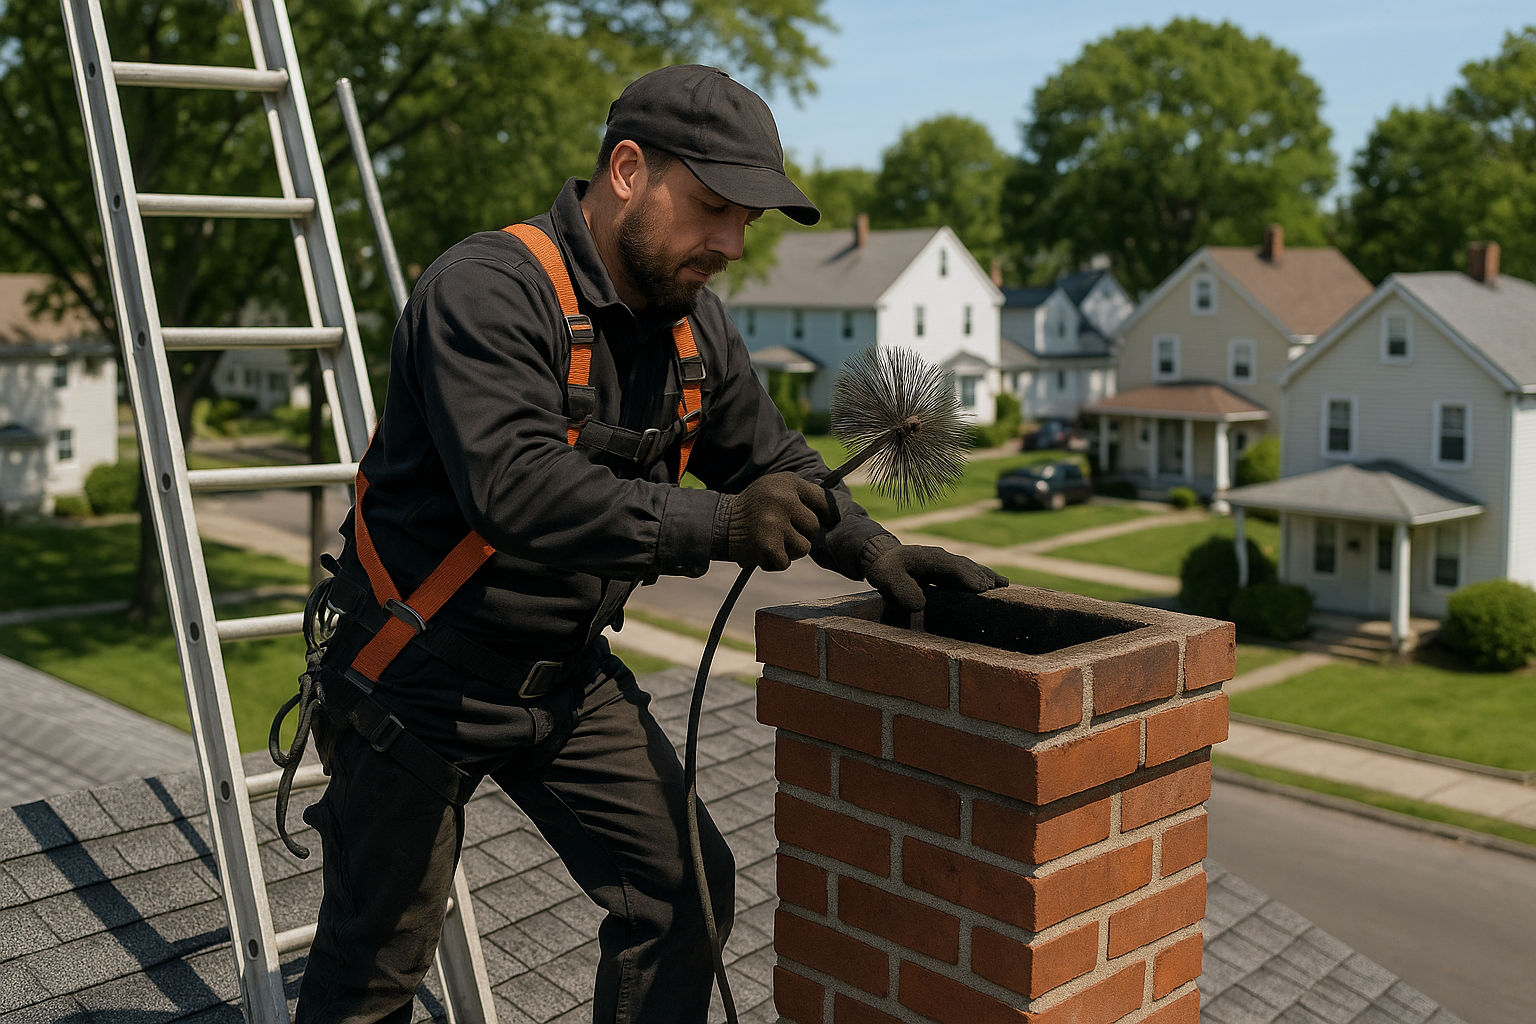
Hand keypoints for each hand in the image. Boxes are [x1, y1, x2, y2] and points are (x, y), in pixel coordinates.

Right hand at [727, 473, 834, 570]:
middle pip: (813, 527)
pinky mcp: (768, 544)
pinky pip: (785, 562)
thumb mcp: (775, 488)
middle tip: (784, 532)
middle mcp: (782, 500)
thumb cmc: (755, 507)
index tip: (828, 520)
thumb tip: (833, 511)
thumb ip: (802, 494)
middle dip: (802, 534)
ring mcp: (775, 522)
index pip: (821, 499)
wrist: (720, 523)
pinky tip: (763, 552)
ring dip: (790, 550)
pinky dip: (775, 562)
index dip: (827, 513)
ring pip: (803, 547)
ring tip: (773, 541)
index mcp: (787, 483)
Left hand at [865, 543, 1008, 612]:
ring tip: (1004, 587)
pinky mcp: (953, 570)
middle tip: (997, 594)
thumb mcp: (887, 579)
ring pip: (973, 569)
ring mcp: (950, 562)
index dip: (966, 577)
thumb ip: (902, 590)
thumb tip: (920, 603)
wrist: (887, 560)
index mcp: (928, 558)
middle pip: (967, 568)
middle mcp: (943, 557)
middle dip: (982, 579)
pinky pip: (973, 573)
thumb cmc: (887, 571)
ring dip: (988, 577)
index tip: (981, 589)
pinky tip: (1001, 584)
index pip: (951, 567)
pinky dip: (987, 578)